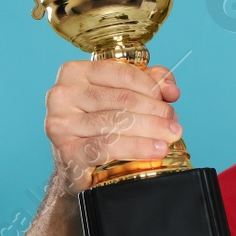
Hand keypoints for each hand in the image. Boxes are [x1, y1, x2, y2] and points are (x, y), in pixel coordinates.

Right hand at [44, 60, 181, 193]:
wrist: (74, 163)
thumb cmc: (100, 123)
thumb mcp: (123, 94)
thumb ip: (150, 83)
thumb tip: (171, 90)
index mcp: (75, 72)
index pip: (123, 73)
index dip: (152, 87)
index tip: (170, 101)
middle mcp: (63, 95)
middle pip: (122, 99)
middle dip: (155, 111)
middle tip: (174, 125)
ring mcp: (61, 123)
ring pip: (116, 122)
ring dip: (150, 130)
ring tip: (170, 137)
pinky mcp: (67, 151)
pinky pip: (106, 147)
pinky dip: (136, 148)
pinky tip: (156, 150)